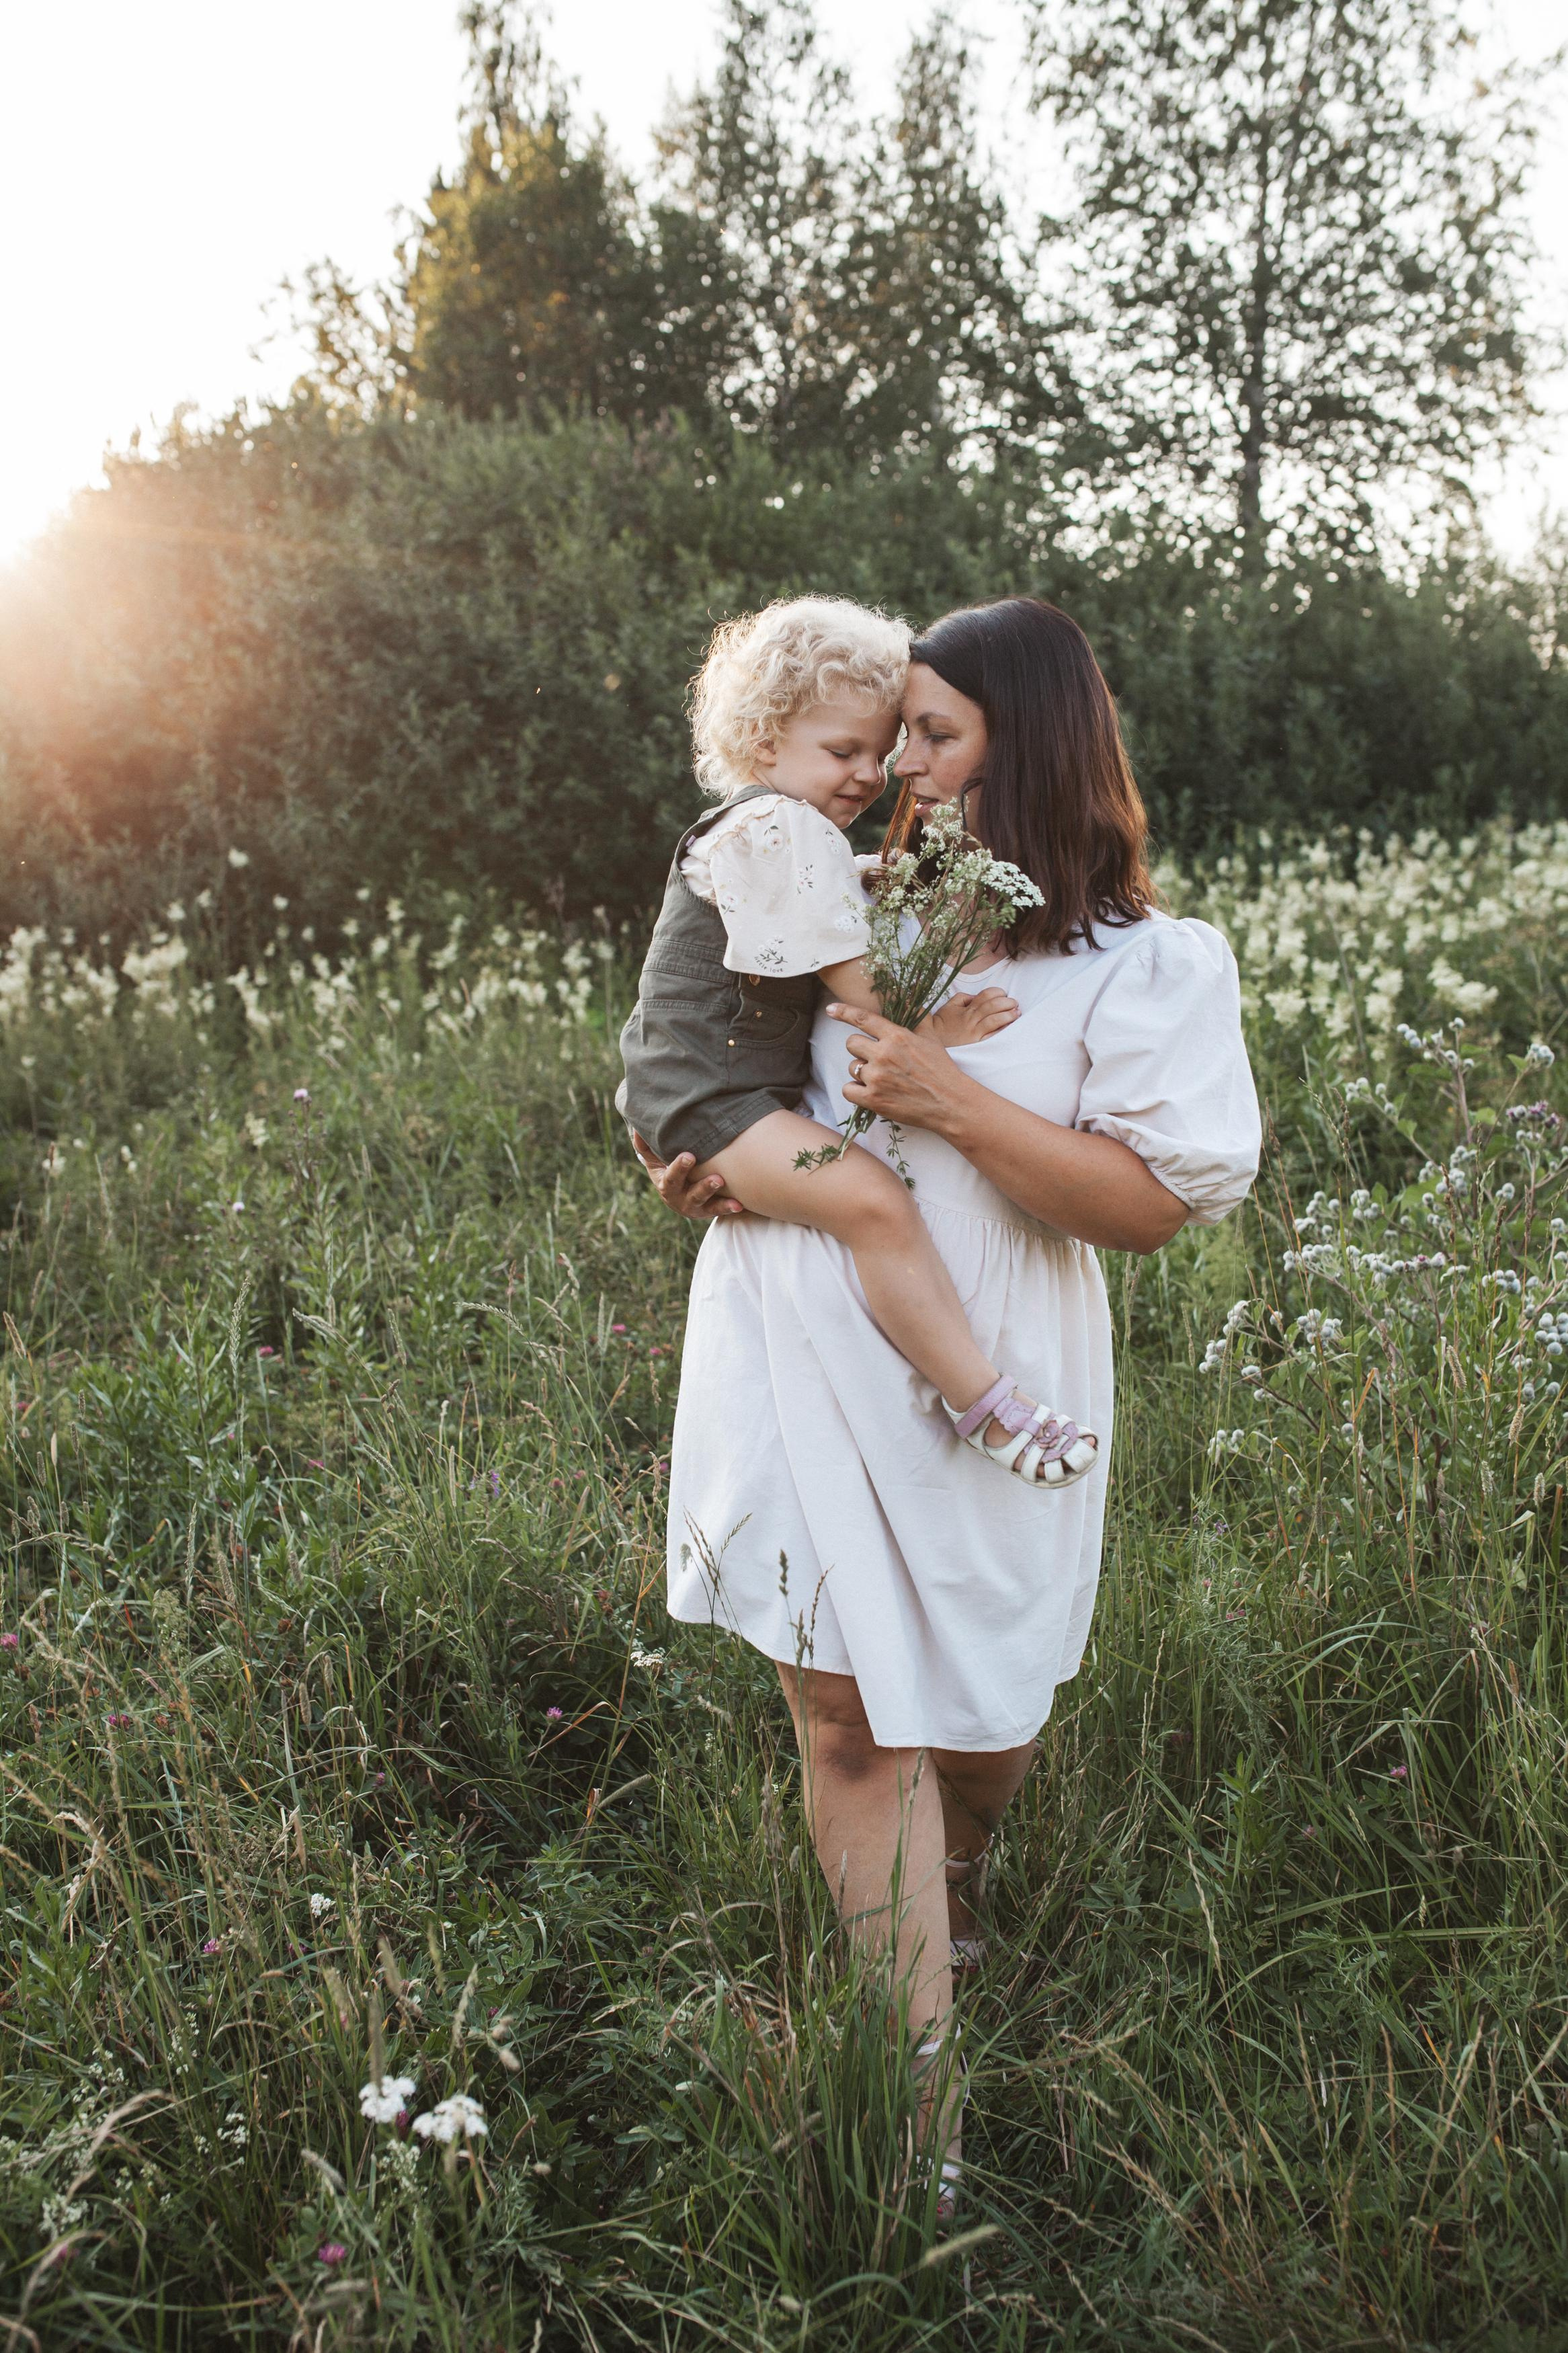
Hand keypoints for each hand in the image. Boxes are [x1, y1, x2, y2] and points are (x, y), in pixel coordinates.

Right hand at [630, 1131, 744, 1219]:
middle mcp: (680, 1199)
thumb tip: (637, 1128)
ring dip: (719, 1197)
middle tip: (717, 1178)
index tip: (689, 1156)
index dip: (680, 1168)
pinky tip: (740, 1204)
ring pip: (707, 1204)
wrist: (675, 1195)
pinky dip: (729, 1207)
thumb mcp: (654, 1161)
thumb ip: (646, 1146)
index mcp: (667, 1185)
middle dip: (704, 1186)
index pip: (672, 1177)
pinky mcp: (708, 1210)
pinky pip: (719, 1210)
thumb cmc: (666, 1170)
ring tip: (728, 1187)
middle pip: (692, 1194)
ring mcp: (695, 1207)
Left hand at [826, 1006, 977, 1135]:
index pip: (863, 1019)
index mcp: (897, 1036)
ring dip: (861, 1072)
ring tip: (882, 1079)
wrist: (949, 1103)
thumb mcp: (931, 1038)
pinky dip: (855, 1091)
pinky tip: (869, 1092)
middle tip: (876, 1059)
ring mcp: (877, 1077)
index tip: (831, 1010)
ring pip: (851, 1067)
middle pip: (851, 1043)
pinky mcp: (873, 1099)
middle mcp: (883, 1054)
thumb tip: (911, 999)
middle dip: (860, 1049)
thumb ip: (918, 1017)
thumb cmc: (942, 1069)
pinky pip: (848, 1090)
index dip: (844, 1012)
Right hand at [922, 986, 1018, 1047]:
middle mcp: (972, 1019)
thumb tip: (977, 996)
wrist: (932, 1042)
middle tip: (1014, 1003)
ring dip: (1009, 1015)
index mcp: (967, 1009)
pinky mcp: (977, 1044)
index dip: (998, 992)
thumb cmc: (942, 1024)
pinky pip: (993, 1036)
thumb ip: (964, 998)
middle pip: (993, 1006)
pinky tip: (1010, 1026)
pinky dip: (1003, 1030)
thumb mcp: (949, 1006)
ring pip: (995, 1019)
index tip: (1004, 994)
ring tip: (1016, 1013)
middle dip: (1007, 1002)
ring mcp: (975, 1032)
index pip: (986, 995)